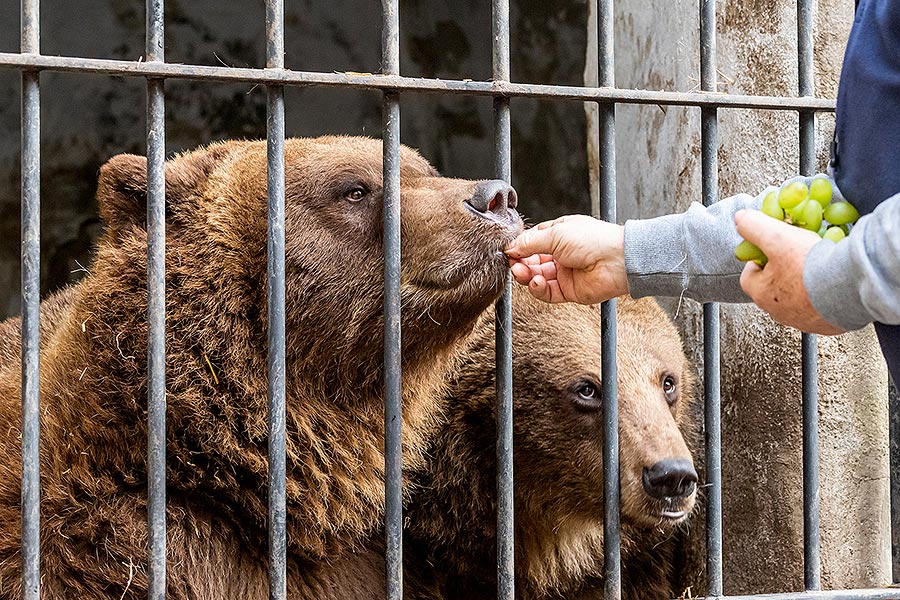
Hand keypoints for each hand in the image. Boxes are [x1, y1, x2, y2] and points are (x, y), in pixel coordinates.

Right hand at [504, 215, 627, 303]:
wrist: (617, 261)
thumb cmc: (594, 240)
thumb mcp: (556, 234)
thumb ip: (529, 242)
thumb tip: (510, 247)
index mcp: (558, 235)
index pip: (531, 242)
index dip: (519, 247)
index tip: (507, 251)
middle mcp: (560, 254)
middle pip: (531, 261)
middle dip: (520, 263)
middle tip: (512, 264)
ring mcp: (564, 273)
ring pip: (536, 277)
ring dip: (526, 276)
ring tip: (522, 273)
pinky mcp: (568, 290)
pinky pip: (547, 292)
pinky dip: (538, 289)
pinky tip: (536, 283)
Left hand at [735, 210, 844, 334]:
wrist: (850, 288)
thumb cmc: (811, 266)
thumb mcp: (776, 237)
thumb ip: (754, 226)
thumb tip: (741, 219)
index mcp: (762, 294)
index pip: (748, 276)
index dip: (758, 259)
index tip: (770, 249)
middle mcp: (779, 312)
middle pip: (773, 288)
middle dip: (782, 271)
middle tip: (796, 256)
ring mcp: (803, 320)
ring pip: (797, 299)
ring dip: (804, 284)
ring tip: (817, 268)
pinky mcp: (827, 325)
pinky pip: (821, 309)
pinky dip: (825, 296)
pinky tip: (833, 282)